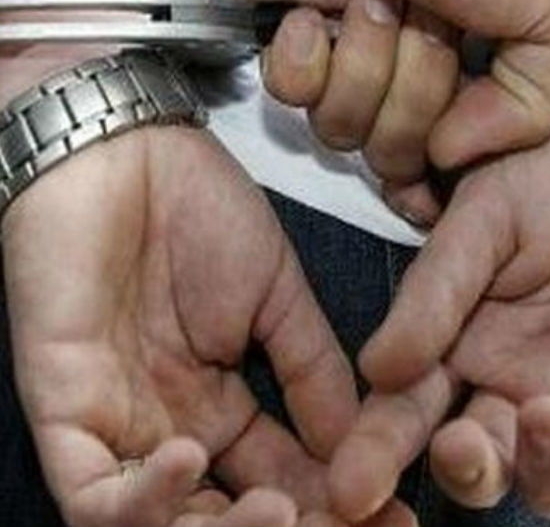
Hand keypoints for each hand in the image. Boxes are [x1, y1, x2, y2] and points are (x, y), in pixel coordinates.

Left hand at [0, 119, 362, 524]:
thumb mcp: (278, 296)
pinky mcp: (63, 407)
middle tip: (346, 525)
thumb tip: (358, 444)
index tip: (395, 514)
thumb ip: (313, 370)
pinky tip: (192, 458)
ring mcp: (118, 423)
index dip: (336, 505)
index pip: (283, 479)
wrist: (126, 152)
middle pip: (226, 516)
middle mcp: (174, 427)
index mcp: (224, 405)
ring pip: (162, 522)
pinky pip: (91, 490)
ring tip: (284, 511)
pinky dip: (141, 500)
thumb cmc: (202, 212)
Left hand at [232, 0, 549, 224]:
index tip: (455, 101)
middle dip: (411, 90)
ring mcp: (348, 52)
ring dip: (365, 63)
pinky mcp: (293, 36)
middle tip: (426, 20)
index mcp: (465, 68)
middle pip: (392, 152)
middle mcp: (405, 67)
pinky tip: (320, 17)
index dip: (442, 145)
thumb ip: (532, 103)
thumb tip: (454, 155)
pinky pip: (290, 94)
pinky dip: (303, 61)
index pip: (442, 155)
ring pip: (342, 129)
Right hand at [328, 18, 549, 520]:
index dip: (375, 454)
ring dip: (546, 468)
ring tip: (545, 412)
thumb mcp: (480, 221)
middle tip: (459, 446)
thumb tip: (375, 369)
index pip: (406, 413)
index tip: (349, 489)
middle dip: (466, 471)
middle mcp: (513, 383)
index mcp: (458, 346)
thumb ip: (433, 296)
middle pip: (481, 463)